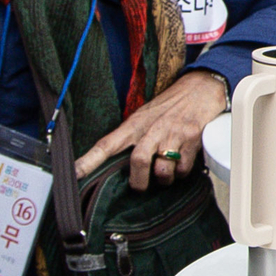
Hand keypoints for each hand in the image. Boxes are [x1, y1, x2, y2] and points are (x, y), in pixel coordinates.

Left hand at [78, 68, 231, 190]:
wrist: (200, 88)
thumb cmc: (170, 105)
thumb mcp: (145, 116)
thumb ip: (133, 138)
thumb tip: (121, 165)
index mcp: (134, 125)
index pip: (106, 144)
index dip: (89, 161)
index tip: (75, 174)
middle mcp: (152, 129)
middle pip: (138, 162)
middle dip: (139, 181)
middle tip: (140, 186)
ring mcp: (172, 135)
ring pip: (163, 170)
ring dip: (164, 178)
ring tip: (165, 172)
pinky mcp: (191, 140)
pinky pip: (183, 169)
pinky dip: (181, 173)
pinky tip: (182, 162)